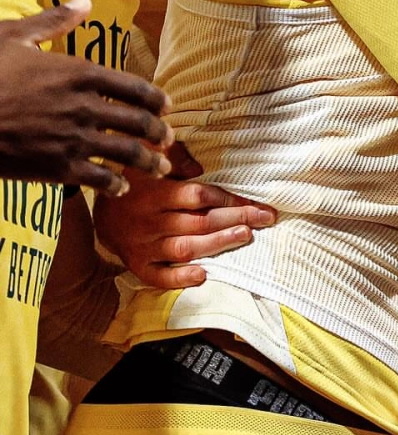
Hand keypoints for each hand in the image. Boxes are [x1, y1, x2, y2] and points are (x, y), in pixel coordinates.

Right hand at [0, 0, 171, 193]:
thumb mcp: (15, 37)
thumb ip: (55, 21)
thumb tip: (85, 0)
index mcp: (79, 72)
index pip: (134, 87)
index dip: (156, 99)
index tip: (167, 107)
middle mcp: (84, 106)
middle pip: (138, 122)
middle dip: (159, 133)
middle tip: (168, 140)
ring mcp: (73, 139)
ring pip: (127, 154)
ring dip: (149, 162)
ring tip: (161, 168)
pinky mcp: (57, 168)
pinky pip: (99, 179)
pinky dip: (115, 185)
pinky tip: (121, 188)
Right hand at [94, 146, 276, 286]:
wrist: (95, 209)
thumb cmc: (133, 179)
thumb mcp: (148, 157)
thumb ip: (173, 155)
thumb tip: (198, 167)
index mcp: (154, 192)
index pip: (198, 195)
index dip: (229, 198)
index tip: (257, 203)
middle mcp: (150, 221)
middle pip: (199, 221)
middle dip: (235, 219)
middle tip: (264, 218)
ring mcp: (143, 245)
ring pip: (185, 247)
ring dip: (217, 244)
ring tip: (245, 236)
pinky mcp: (137, 264)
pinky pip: (158, 277)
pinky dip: (179, 279)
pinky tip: (203, 276)